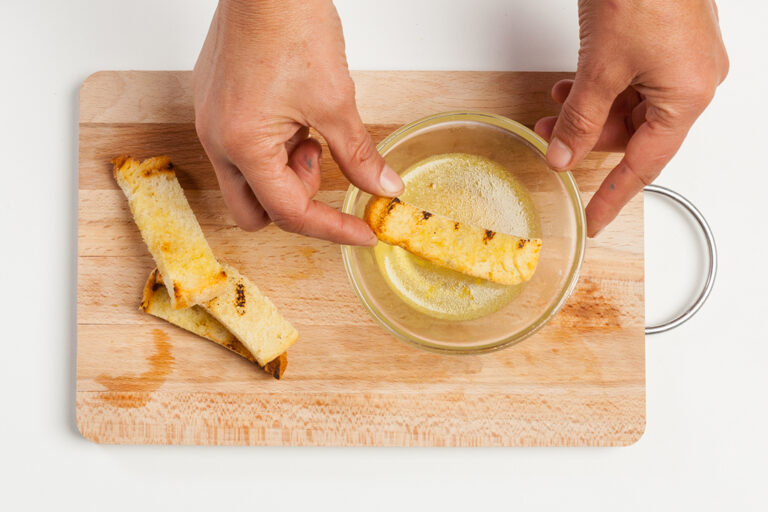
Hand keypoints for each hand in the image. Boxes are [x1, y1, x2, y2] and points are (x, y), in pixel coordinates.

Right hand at [194, 0, 403, 244]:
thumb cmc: (290, 25)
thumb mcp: (335, 101)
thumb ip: (359, 154)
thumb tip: (383, 187)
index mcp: (243, 146)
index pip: (290, 212)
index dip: (332, 228)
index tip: (361, 232)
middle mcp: (217, 140)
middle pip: (254, 210)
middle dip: (294, 203)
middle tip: (322, 165)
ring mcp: (211, 122)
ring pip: (248, 181)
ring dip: (284, 170)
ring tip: (309, 129)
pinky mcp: (214, 106)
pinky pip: (241, 150)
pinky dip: (272, 148)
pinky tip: (294, 116)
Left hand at [535, 0, 727, 236]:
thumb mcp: (600, 68)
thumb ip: (580, 119)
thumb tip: (563, 156)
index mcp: (688, 96)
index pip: (645, 165)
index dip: (613, 196)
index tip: (594, 220)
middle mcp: (693, 81)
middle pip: (633, 134)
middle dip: (587, 139)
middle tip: (550, 141)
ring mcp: (682, 60)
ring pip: (629, 107)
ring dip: (589, 112)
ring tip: (554, 110)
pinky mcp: (667, 41)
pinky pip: (632, 81)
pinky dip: (600, 89)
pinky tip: (572, 87)